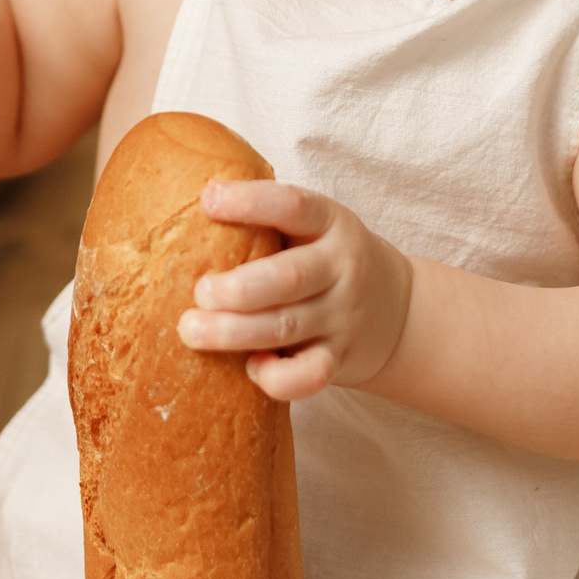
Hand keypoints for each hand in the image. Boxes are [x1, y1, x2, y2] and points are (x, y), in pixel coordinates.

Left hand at [175, 181, 414, 400]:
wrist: (399, 311)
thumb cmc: (326, 260)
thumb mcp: (312, 228)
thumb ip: (267, 222)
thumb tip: (180, 212)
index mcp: (329, 222)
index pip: (293, 205)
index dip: (251, 201)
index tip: (207, 200)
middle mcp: (340, 268)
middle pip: (289, 277)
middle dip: (238, 288)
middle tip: (199, 292)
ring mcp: (341, 317)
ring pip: (287, 328)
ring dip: (235, 332)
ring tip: (192, 330)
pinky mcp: (339, 360)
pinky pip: (309, 376)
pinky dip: (277, 378)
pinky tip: (250, 368)